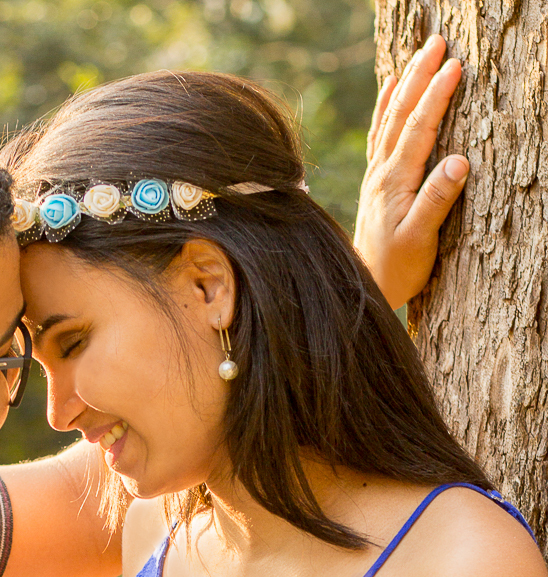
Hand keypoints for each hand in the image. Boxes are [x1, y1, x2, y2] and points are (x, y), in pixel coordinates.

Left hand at [354, 33, 468, 309]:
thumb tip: (459, 162)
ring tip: (418, 55)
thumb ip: (437, 201)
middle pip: (401, 114)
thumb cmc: (397, 268)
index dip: (437, 95)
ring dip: (404, 84)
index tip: (454, 65)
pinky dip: (386, 107)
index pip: (419, 128)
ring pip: (389, 119)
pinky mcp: (375, 182)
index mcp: (395, 182)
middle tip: (437, 42)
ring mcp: (376, 175)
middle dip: (419, 76)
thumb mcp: (420, 239)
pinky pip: (379, 134)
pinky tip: (390, 90)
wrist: (364, 286)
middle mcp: (381, 173)